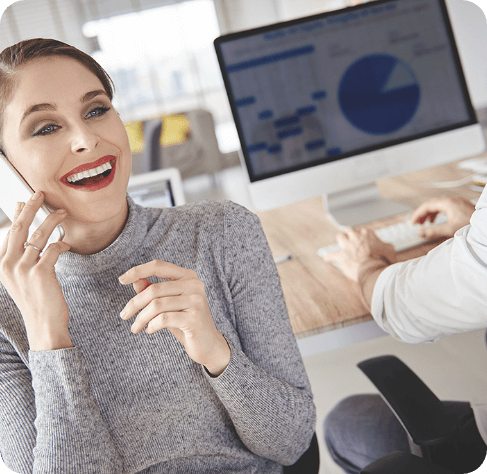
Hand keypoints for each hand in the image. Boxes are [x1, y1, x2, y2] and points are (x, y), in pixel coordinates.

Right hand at [0, 192, 71, 350]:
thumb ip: (22, 256)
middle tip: (41, 193)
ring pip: (39, 235)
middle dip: (32, 207)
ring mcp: (23, 268)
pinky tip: (68, 245)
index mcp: (1, 264)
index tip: (24, 200)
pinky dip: (62, 244)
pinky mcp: (41, 273)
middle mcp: (8, 265)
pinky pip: (54, 249)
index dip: (17, 214)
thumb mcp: (21, 277)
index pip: (9, 232)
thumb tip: (28, 234)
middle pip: (20, 227)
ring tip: (63, 212)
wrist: (43, 324)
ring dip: (52, 220)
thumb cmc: (36, 299)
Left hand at [119, 260, 230, 375]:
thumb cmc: (185, 322)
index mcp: (188, 276)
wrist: (208, 344)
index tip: (121, 280)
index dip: (138, 270)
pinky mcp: (194, 318)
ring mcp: (196, 301)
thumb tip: (134, 280)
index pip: (159, 266)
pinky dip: (151, 325)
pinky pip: (163, 319)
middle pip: (154, 289)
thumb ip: (153, 290)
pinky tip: (149, 330)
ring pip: (156, 305)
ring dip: (141, 318)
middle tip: (123, 315)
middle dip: (134, 303)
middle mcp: (194, 284)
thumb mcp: (167, 304)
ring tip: (135, 327)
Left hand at [323, 227, 395, 280]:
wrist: (373, 269)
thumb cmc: (382, 260)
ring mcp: (347, 245)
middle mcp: (356, 237)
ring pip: (339, 236)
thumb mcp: (390, 250)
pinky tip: (327, 259)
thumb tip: (387, 248)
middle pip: (349, 230)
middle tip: (351, 241)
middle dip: (349, 234)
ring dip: (340, 241)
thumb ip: (386, 246)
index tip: (363, 242)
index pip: (362, 231)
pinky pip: (330, 255)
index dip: (362, 237)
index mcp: (367, 234)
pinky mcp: (340, 256)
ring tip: (341, 246)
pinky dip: (329, 258)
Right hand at [411, 196, 474, 238]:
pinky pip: (445, 207)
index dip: (417, 214)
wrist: (486, 225)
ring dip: (430, 213)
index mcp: (448, 203)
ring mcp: (457, 202)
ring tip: (426, 223)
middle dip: (422, 214)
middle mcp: (452, 200)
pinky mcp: (461, 206)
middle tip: (416, 223)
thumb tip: (420, 233)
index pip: (427, 206)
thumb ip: (433, 231)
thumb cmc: (472, 226)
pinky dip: (439, 213)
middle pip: (432, 204)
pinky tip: (439, 220)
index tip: (412, 222)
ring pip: (438, 205)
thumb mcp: (450, 230)